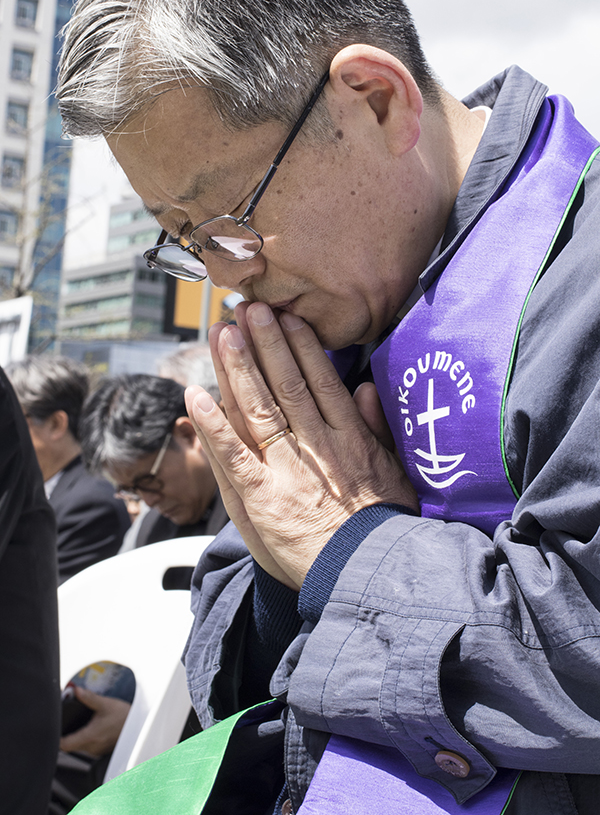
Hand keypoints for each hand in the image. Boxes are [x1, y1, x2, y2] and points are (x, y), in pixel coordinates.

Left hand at [60, 686, 130, 756]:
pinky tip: (89, 726)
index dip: (55, 738)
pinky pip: (86, 746)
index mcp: (90, 736)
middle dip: (65, 733)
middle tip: (65, 719)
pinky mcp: (100, 750)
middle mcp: (91, 747)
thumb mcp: (106, 704)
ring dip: (75, 735)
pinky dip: (84, 737)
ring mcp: (96, 750)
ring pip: (77, 746)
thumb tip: (75, 691)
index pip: (64, 745)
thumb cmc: (124, 717)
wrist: (139, 727)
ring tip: (78, 721)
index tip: (53, 727)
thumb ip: (89, 698)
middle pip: (69, 745)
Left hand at [185, 302, 418, 589]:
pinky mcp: (260, 498)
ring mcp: (285, 470)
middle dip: (263, 343)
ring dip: (237, 368)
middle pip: (284, 385)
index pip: (319, 382)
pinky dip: (212, 426)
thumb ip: (378, 430)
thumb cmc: (383, 527)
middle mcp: (314, 446)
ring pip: (257, 409)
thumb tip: (365, 388)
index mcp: (346, 439)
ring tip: (222, 332)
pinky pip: (232, 456)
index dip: (300, 347)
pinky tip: (196, 396)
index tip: (288, 318)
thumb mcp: (395, 473)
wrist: (369, 575)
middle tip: (247, 308)